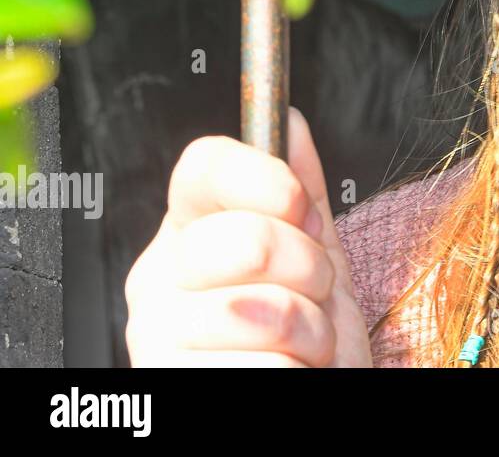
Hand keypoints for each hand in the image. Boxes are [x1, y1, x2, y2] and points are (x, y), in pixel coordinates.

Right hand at [124, 107, 372, 366]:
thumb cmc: (308, 342)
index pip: (203, 166)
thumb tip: (292, 123)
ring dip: (309, 333)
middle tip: (311, 295)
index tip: (300, 208)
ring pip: (259, 310)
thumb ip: (302, 191)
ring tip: (301, 345)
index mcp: (191, 233)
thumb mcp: (316, 257)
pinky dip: (293, 375)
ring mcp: (156, 339)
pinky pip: (261, 368)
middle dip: (308, 270)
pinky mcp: (170, 386)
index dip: (265, 180)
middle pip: (245, 237)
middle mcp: (160, 281)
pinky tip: (283, 375)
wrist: (311, 401)